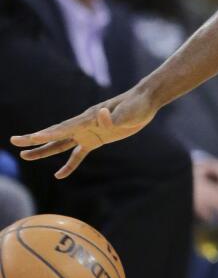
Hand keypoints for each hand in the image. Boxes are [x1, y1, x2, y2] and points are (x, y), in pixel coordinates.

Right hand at [10, 86, 157, 177]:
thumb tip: (102, 115)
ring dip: (44, 150)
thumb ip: (114, 116)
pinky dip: (69, 164)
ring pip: (61, 144)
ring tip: (25, 156)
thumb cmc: (136, 105)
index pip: (64, 128)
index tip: (32, 138)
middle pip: (55, 134)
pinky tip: (59, 175)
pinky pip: (78, 154)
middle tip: (14, 142)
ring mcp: (88, 132)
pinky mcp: (96, 140)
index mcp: (88, 119)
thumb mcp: (128, 112)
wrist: (144, 102)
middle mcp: (84, 125)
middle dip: (35, 139)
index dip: (48, 134)